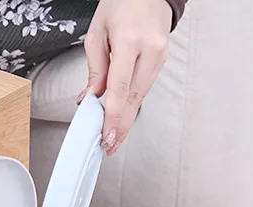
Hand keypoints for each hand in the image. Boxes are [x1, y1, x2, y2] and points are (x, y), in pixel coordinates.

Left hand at [79, 0, 171, 154]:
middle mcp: (150, 49)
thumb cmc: (120, 4)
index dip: (115, 116)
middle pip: (134, 97)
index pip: (120, 88)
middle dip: (122, 125)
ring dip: (128, 117)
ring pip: (141, 94)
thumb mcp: (97, 32)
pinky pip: (145, 85)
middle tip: (110, 145)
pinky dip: (133, 102)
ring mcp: (160, 54)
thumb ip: (95, 68)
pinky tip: (124, 114)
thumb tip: (89, 98)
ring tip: (114, 135)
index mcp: (130, 41)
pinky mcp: (163, 59)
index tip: (108, 136)